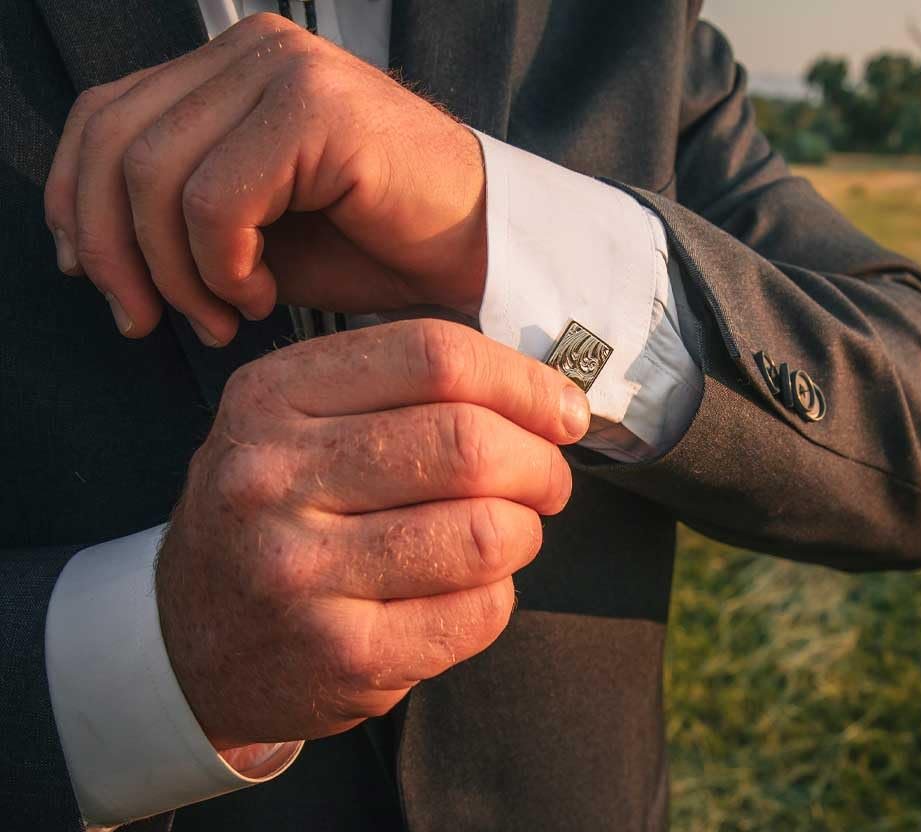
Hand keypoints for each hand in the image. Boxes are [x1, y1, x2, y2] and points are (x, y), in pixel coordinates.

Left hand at [44, 13, 486, 345]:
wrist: (478, 253)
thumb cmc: (376, 249)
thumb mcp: (255, 238)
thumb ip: (178, 224)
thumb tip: (91, 254)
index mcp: (230, 73)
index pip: (104, 118)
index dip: (76, 204)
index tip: (97, 283)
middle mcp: (252, 54)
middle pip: (115, 144)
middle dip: (113, 254)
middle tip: (149, 323)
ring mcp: (285, 71)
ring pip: (155, 175)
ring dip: (177, 274)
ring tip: (228, 316)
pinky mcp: (316, 109)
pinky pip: (215, 199)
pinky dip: (224, 268)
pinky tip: (265, 296)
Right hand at [155, 320, 590, 748]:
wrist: (190, 642)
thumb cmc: (267, 520)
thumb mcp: (292, 426)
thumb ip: (397, 394)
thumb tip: (545, 398)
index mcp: (271, 399)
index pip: (434, 357)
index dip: (524, 382)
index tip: (562, 411)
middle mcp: (274, 478)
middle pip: (469, 444)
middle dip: (540, 463)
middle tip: (546, 481)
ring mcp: (302, 572)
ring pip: (486, 531)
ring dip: (524, 531)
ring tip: (506, 534)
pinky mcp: (343, 654)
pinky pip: (480, 610)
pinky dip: (499, 595)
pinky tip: (469, 590)